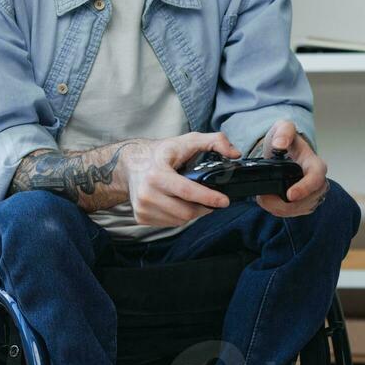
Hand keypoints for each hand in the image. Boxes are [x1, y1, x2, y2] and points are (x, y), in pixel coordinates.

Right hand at [122, 131, 240, 226]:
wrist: (129, 164)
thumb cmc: (161, 153)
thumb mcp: (187, 140)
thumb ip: (214, 141)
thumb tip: (235, 153)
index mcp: (157, 174)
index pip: (187, 191)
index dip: (208, 198)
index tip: (224, 201)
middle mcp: (147, 193)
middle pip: (186, 211)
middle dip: (204, 207)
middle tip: (213, 200)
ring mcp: (142, 207)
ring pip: (180, 220)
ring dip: (193, 213)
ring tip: (196, 201)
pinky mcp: (141, 217)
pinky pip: (170, 224)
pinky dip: (180, 217)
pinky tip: (180, 204)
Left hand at [256, 120, 327, 217]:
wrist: (285, 153)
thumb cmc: (287, 141)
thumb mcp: (284, 128)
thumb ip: (284, 132)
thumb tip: (279, 145)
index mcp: (316, 165)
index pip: (316, 179)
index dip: (304, 188)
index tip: (290, 194)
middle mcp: (319, 183)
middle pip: (306, 201)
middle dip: (283, 204)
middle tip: (263, 198)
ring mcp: (312, 196)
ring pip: (297, 210)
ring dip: (277, 208)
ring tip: (263, 197)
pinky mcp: (304, 205)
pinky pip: (291, 214)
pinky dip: (277, 210)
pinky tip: (268, 201)